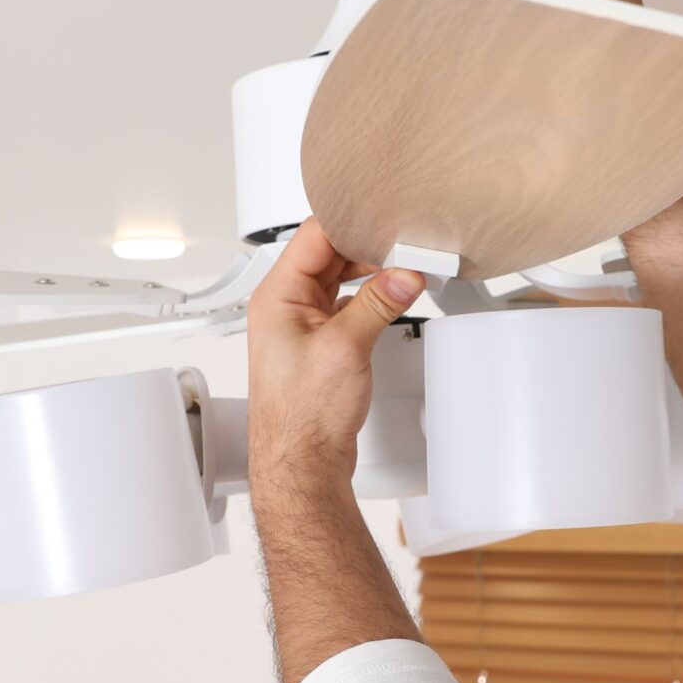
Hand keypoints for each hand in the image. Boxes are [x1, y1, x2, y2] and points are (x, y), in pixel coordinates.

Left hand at [244, 219, 426, 497]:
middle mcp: (285, 306)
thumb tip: (405, 274)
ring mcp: (302, 324)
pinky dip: (369, 295)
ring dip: (370, 270)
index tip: (387, 219)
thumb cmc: (301, 416)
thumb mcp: (346, 347)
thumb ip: (379, 303)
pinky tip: (391, 295)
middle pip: (328, 253)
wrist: (301, 463)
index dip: (351, 221)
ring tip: (403, 268)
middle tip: (404, 245)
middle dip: (367, 245)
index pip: (314, 235)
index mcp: (277, 296)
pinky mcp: (319, 343)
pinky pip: (345, 303)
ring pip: (338, 277)